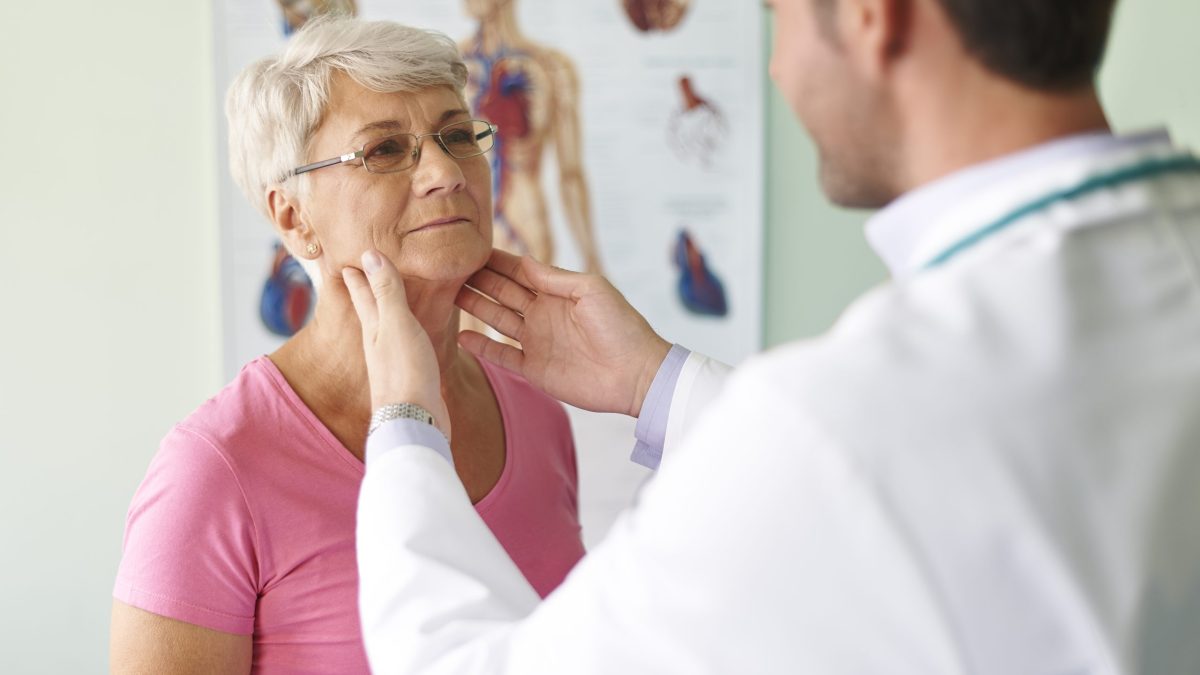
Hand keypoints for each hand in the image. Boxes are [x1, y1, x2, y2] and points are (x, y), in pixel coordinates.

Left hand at [343, 251, 451, 440]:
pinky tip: (414, 333)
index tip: (346, 257)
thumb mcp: (396, 324)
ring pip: (387, 326)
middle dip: (365, 289)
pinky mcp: (412, 374)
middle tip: (359, 270)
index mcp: (374, 328)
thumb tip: (370, 255)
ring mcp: (395, 360)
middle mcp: (380, 342)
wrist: (415, 421)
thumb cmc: (405, 372)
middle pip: (370, 309)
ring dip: (386, 309)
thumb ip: (387, 291)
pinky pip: (407, 342)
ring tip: (389, 295)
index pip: (361, 293)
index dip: (355, 274)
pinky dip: (408, 329)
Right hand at [456, 249, 671, 416]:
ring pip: (496, 320)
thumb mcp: (591, 290)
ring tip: (445, 295)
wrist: (635, 374)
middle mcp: (542, 314)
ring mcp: (536, 341)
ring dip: (473, 307)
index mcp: (557, 292)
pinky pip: (501, 355)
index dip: (494, 260)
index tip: (468, 248)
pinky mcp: (534, 369)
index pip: (518, 271)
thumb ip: (555, 278)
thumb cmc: (621, 327)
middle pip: (502, 292)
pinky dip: (481, 346)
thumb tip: (524, 260)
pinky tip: (459, 336)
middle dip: (477, 279)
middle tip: (447, 267)